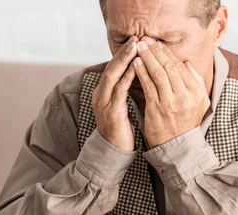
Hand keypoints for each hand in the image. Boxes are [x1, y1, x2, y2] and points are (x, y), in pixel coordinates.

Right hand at [92, 37, 138, 151]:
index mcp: (103, 94)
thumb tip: (134, 77)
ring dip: (125, 61)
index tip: (136, 42)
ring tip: (136, 48)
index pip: (112, 69)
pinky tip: (135, 68)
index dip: (123, 54)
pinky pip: (119, 91)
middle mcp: (100, 96)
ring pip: (113, 76)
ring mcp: (104, 104)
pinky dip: (127, 78)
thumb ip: (123, 93)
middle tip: (136, 38)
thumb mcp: (120, 108)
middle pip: (111, 68)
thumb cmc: (120, 131)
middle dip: (123, 52)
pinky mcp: (111, 112)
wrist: (112, 153)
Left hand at [133, 37, 210, 147]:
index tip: (159, 44)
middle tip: (146, 39)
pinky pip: (148, 86)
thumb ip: (196, 82)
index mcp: (197, 93)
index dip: (168, 53)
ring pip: (158, 73)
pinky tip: (136, 63)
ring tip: (139, 47)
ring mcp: (170, 102)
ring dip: (147, 57)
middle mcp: (185, 96)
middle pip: (169, 67)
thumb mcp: (200, 103)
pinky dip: (142, 72)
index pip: (181, 67)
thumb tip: (186, 63)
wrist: (177, 147)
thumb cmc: (185, 123)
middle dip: (156, 51)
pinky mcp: (156, 108)